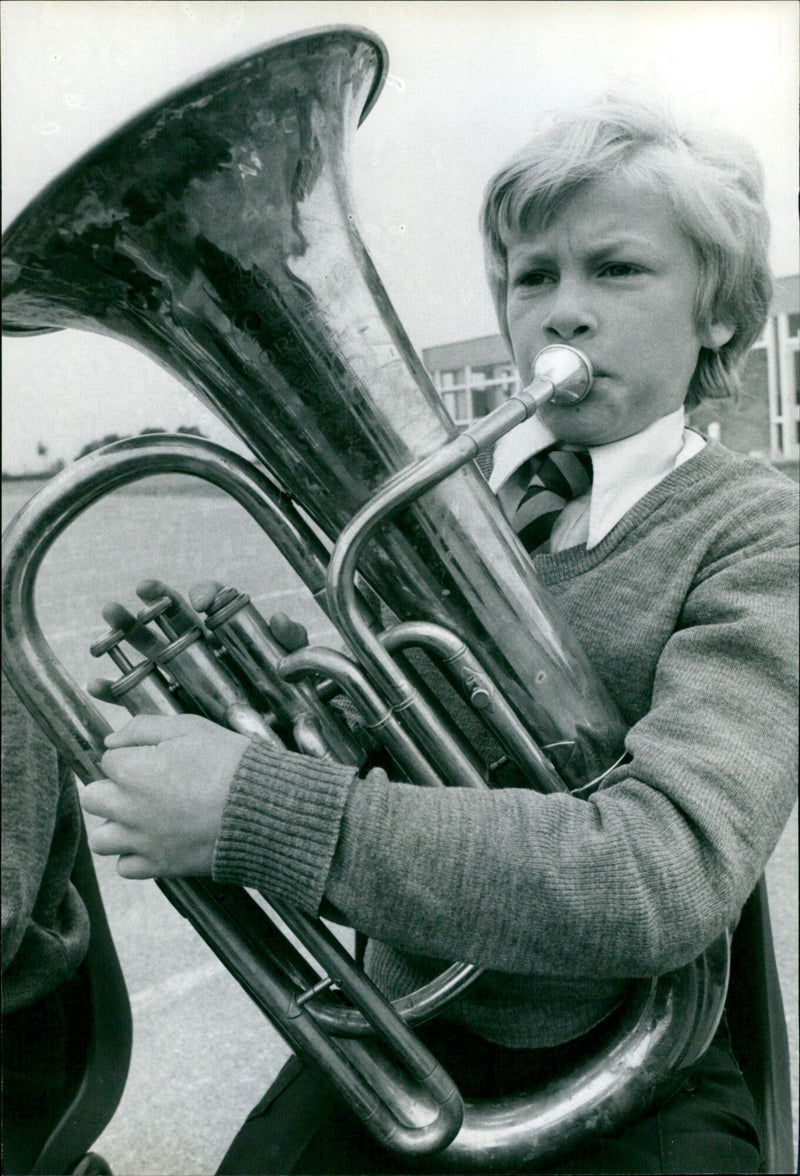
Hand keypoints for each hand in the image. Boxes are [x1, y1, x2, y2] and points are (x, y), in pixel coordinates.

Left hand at [81, 714, 248, 878]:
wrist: (261, 808)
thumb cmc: (229, 764)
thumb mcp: (190, 727)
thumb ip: (143, 727)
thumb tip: (112, 740)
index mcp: (131, 771)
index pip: (108, 760)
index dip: (131, 755)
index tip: (153, 758)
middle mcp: (128, 808)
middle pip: (93, 798)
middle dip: (111, 789)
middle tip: (140, 785)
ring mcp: (142, 840)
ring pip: (101, 839)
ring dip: (115, 826)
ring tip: (141, 816)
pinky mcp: (160, 865)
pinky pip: (125, 867)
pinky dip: (134, 855)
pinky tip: (154, 839)